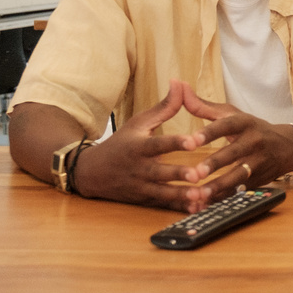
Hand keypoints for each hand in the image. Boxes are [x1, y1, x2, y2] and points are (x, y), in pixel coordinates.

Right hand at [72, 80, 210, 211]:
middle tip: (199, 175)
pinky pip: (162, 205)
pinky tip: (198, 210)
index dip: (176, 142)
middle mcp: (139, 168)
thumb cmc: (121, 143)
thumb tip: (180, 82)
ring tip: (203, 197)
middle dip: (179, 174)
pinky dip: (178, 208)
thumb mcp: (139, 122)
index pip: (159, 143)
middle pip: (161, 172)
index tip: (194, 141)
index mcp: (139, 147)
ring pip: (163, 193)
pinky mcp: (143, 200)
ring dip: (182, 196)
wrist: (90, 172)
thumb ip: (164, 107)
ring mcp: (140, 187)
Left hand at [180, 86, 292, 206]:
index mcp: (245, 123)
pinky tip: (208, 205)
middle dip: (214, 164)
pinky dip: (225, 198)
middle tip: (194, 173)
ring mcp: (260, 162)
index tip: (190, 141)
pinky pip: (241, 190)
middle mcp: (255, 141)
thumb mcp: (233, 114)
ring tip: (200, 195)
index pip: (226, 126)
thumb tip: (178, 86)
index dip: (208, 134)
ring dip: (220, 186)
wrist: (290, 145)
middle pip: (233, 153)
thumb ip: (203, 106)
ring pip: (239, 176)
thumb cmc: (253, 128)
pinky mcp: (260, 180)